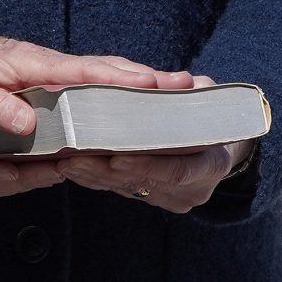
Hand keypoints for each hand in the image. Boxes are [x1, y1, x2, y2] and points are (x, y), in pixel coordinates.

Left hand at [0, 28, 193, 137]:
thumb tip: (28, 124)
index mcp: (34, 64)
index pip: (84, 72)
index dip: (118, 80)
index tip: (152, 84)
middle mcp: (51, 63)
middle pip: (107, 69)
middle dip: (147, 77)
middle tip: (187, 85)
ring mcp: (53, 71)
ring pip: (104, 74)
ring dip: (139, 81)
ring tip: (178, 91)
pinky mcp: (51, 80)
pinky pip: (92, 84)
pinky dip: (119, 87)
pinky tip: (137, 101)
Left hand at [58, 73, 247, 213]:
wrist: (216, 146)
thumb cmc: (213, 115)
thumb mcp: (211, 100)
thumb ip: (196, 94)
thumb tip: (187, 83)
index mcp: (211, 166)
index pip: (178, 170)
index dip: (147, 164)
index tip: (117, 157)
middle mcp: (189, 191)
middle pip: (143, 182)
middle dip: (106, 170)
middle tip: (75, 157)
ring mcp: (166, 197)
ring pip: (123, 188)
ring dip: (92, 175)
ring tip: (64, 159)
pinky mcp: (146, 196)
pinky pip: (115, 188)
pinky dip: (91, 176)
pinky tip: (68, 164)